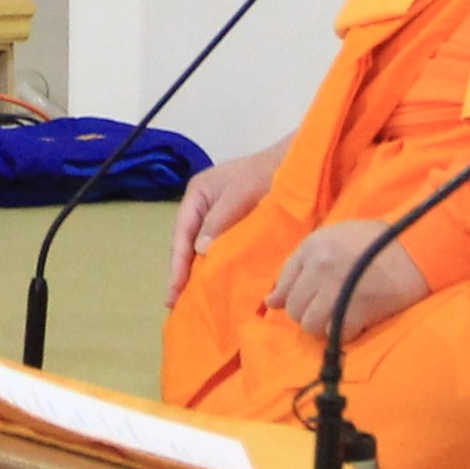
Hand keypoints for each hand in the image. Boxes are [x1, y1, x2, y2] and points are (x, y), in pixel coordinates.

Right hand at [169, 151, 279, 292]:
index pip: (181, 233)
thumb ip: (218, 221)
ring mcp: (217, 216)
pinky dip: (213, 265)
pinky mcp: (233, 225)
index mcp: (197, 195)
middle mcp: (202, 207)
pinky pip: (217, 248)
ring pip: (200, 248)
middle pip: (186, 243)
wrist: (294, 166)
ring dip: (195, 271)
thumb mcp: (239, 194)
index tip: (176, 287)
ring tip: (189, 299)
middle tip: (174, 302)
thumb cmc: (264, 175)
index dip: (178, 262)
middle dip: (181, 271)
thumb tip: (200, 252)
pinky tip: (213, 282)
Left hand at [273, 220, 431, 338]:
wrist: (418, 246)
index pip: (283, 285)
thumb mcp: (335, 238)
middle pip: (294, 309)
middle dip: (310, 313)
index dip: (291, 298)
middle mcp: (318, 267)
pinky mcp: (356, 309)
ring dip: (325, 326)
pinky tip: (358, 321)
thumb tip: (271, 302)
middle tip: (331, 308)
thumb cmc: (379, 241)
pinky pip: (335, 335)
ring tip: (343, 316)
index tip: (306, 303)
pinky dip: (344, 333)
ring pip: (310, 325)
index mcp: (312, 247)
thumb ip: (302, 264)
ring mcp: (335, 290)